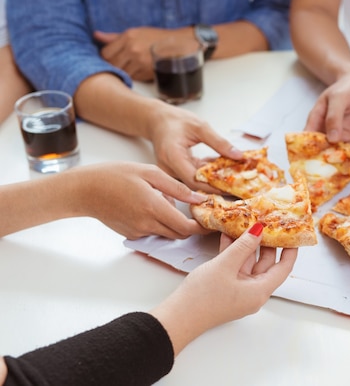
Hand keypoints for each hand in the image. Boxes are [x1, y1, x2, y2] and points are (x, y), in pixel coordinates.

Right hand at [71, 162, 208, 239]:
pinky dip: (158, 222)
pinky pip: (152, 231)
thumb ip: (176, 187)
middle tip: (194, 210)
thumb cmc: (114, 175)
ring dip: (173, 222)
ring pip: (166, 232)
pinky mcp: (130, 234)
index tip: (210, 222)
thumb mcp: (149, 172)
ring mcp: (137, 231)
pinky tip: (149, 205)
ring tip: (163, 199)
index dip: (201, 228)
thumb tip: (197, 199)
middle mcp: (146, 224)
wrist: (84, 190)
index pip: (186, 228)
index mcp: (154, 208)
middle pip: (179, 233)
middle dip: (190, 225)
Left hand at [94, 27, 191, 81]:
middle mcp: (132, 49)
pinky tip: (138, 71)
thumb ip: (114, 37)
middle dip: (113, 66)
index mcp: (128, 37)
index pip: (105, 53)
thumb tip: (96, 35)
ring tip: (129, 69)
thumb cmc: (157, 38)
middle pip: (112, 64)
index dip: (105, 58)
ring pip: (122, 73)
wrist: (179, 46)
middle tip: (118, 66)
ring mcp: (140, 61)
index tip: (110, 59)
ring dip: (123, 72)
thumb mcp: (136, 32)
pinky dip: (134, 76)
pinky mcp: (147, 72)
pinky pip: (133, 77)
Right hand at [146, 105, 243, 190]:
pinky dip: (206, 174)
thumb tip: (238, 155)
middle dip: (215, 185)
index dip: (212, 186)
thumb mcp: (200, 127)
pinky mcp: (175, 172)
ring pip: (194, 182)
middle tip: (235, 185)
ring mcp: (170, 172)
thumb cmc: (176, 121)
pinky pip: (192, 177)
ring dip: (212, 179)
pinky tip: (219, 168)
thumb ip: (219, 142)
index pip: (193, 179)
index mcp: (172, 156)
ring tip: (231, 176)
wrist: (158, 120)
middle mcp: (168, 168)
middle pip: (194, 184)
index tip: (229, 187)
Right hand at [152, 223, 297, 354]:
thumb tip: (259, 230)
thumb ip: (243, 246)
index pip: (283, 268)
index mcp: (260, 291)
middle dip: (266, 242)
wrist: (177, 318)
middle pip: (266, 264)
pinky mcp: (226, 288)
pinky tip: (227, 236)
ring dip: (245, 244)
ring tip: (246, 223)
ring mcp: (239, 291)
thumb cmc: (202, 297)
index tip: (293, 233)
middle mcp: (253, 292)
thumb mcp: (225, 265)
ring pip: (248, 263)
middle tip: (266, 222)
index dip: (290, 250)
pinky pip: (235, 267)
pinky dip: (233, 252)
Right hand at [304, 67, 349, 150]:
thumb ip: (334, 117)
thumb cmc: (345, 87)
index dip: (315, 155)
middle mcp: (325, 132)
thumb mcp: (338, 98)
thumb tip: (332, 139)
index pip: (310, 142)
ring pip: (346, 153)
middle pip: (329, 153)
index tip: (329, 162)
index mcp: (316, 122)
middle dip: (344, 158)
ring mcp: (339, 136)